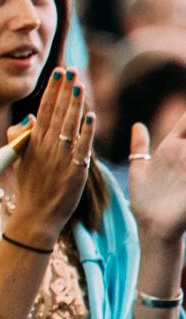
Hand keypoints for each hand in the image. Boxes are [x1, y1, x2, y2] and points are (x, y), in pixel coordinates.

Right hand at [4, 68, 92, 248]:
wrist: (36, 215)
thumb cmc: (30, 187)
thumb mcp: (19, 160)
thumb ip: (20, 137)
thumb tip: (28, 118)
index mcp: (34, 143)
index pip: (44, 110)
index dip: (52, 91)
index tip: (58, 73)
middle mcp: (47, 147)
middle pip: (57, 113)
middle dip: (64, 90)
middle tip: (71, 70)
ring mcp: (60, 158)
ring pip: (69, 125)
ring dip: (74, 104)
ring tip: (79, 85)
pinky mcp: (74, 170)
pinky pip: (82, 147)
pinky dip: (87, 132)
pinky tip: (91, 116)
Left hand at [128, 113, 185, 244]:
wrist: (151, 226)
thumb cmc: (147, 199)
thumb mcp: (140, 169)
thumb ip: (140, 147)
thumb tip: (137, 126)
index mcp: (173, 146)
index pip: (185, 121)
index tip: (183, 92)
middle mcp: (185, 154)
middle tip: (181, 120)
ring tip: (184, 139)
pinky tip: (184, 153)